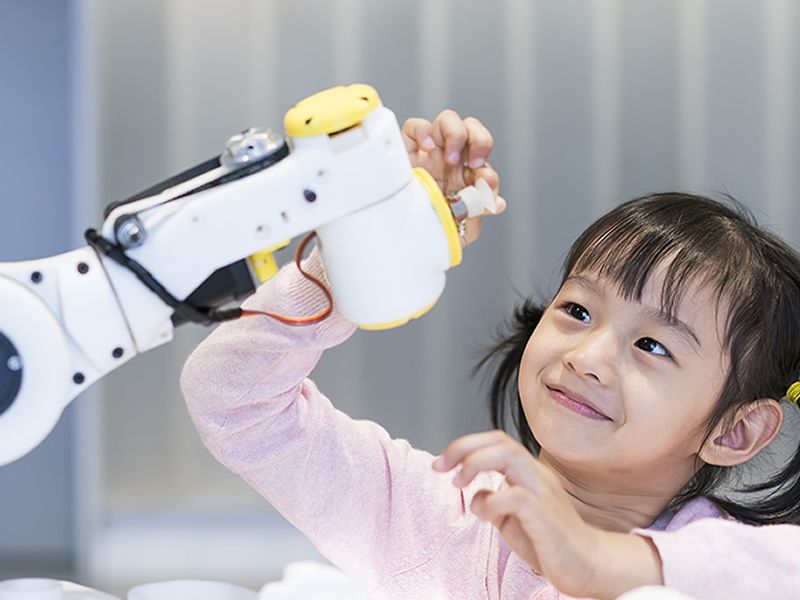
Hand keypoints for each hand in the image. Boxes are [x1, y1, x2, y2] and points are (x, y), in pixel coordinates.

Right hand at [402, 111, 505, 245]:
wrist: (401, 236)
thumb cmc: (431, 231)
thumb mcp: (461, 229)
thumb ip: (479, 212)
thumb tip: (497, 203)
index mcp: (465, 177)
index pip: (485, 164)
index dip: (489, 171)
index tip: (485, 184)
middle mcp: (449, 161)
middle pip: (472, 130)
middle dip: (480, 140)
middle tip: (473, 163)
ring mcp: (428, 153)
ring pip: (448, 120)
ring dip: (456, 134)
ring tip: (449, 158)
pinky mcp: (406, 150)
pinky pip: (415, 126)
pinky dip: (423, 130)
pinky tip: (427, 147)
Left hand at [433, 430, 661, 598]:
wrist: (587, 566)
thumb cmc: (549, 542)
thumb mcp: (512, 520)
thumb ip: (494, 503)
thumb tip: (475, 494)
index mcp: (528, 473)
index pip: (497, 442)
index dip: (466, 445)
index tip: (441, 463)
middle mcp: (536, 476)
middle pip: (501, 441)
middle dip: (464, 447)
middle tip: (440, 467)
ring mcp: (543, 493)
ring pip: (510, 456)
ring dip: (477, 462)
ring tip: (458, 482)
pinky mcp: (546, 516)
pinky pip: (518, 496)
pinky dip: (494, 500)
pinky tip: (485, 514)